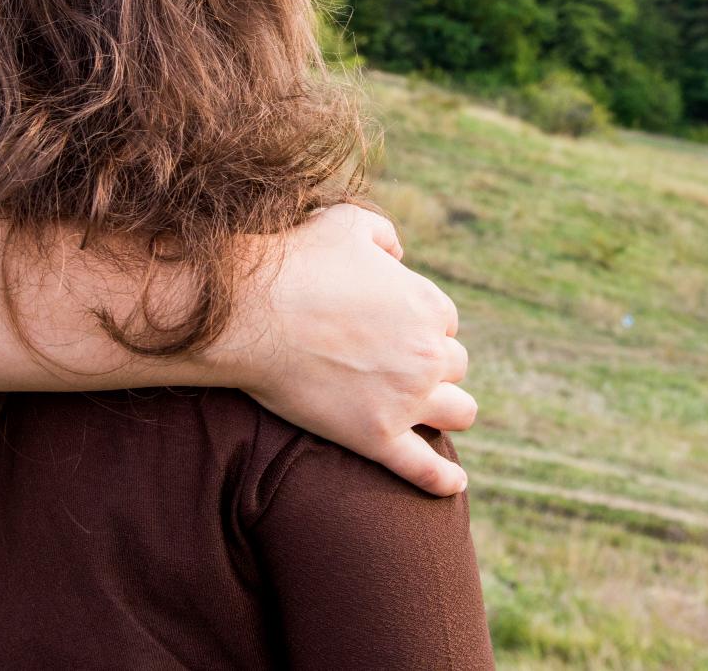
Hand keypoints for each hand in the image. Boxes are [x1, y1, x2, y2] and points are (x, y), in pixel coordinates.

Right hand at [220, 204, 475, 495]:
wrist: (248, 312)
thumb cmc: (293, 261)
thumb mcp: (347, 223)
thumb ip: (385, 236)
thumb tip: (399, 256)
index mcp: (427, 304)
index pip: (445, 323)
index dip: (418, 326)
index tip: (389, 330)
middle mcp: (429, 352)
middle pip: (454, 365)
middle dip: (431, 365)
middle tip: (395, 367)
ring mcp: (406, 399)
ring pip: (459, 412)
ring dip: (448, 409)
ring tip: (428, 413)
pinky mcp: (377, 437)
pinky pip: (425, 468)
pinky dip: (443, 478)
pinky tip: (453, 483)